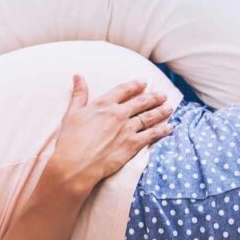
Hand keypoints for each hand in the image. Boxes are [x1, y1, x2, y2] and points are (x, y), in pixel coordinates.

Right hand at [48, 76, 175, 193]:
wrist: (76, 164)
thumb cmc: (70, 140)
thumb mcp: (72, 113)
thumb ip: (79, 94)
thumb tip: (78, 76)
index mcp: (104, 104)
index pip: (124, 90)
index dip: (135, 85)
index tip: (144, 82)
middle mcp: (118, 114)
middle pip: (141, 102)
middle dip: (154, 97)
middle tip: (162, 95)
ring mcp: (127, 129)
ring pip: (149, 117)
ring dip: (161, 111)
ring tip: (169, 107)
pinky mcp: (132, 145)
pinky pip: (151, 135)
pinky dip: (162, 130)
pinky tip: (170, 128)